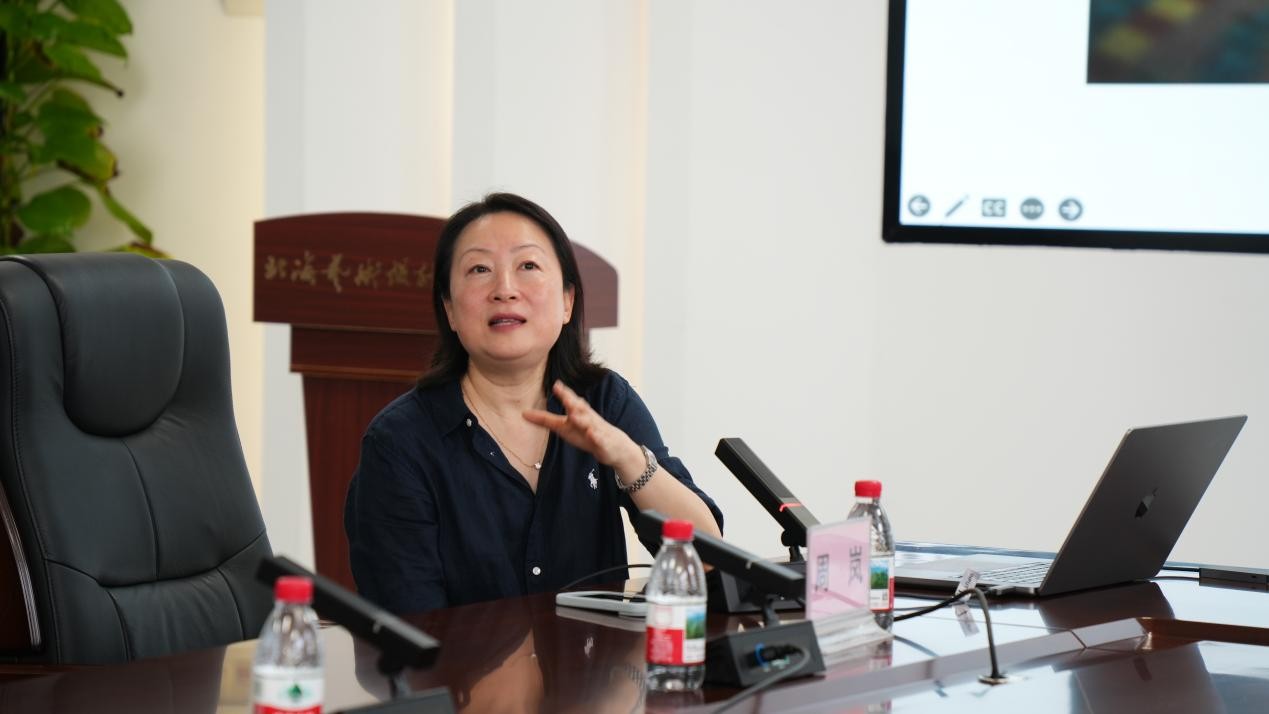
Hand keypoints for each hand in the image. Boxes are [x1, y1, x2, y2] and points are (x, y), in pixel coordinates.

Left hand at [522, 381, 641, 471]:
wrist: (614, 446)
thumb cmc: (586, 433)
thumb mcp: (564, 427)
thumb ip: (546, 420)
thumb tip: (524, 414)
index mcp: (579, 412)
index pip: (570, 401)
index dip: (564, 393)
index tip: (556, 385)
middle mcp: (588, 417)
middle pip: (579, 407)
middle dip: (570, 399)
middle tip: (560, 390)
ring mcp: (597, 429)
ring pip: (589, 422)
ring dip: (581, 418)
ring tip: (572, 414)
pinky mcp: (603, 442)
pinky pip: (599, 438)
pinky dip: (595, 436)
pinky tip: (591, 433)